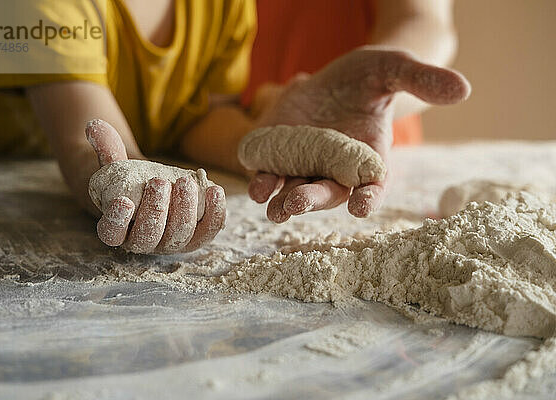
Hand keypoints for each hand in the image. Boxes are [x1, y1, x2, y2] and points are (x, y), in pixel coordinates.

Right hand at [85, 119, 225, 253]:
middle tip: (159, 183)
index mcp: (116, 229)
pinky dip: (214, 212)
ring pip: (179, 235)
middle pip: (148, 236)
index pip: (112, 232)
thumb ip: (107, 149)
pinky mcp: (196, 236)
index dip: (117, 220)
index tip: (123, 201)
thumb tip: (94, 126)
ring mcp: (171, 243)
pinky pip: (207, 230)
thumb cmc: (131, 181)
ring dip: (184, 209)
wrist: (156, 191)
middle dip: (155, 210)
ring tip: (185, 182)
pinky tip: (215, 190)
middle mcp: (143, 242)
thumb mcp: (116, 166)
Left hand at [248, 47, 470, 221]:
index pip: (372, 187)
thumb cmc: (371, 76)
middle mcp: (336, 169)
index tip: (363, 207)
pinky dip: (263, 179)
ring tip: (274, 206)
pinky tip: (258, 183)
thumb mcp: (394, 69)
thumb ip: (422, 80)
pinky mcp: (280, 153)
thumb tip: (463, 88)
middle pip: (327, 192)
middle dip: (313, 199)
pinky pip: (270, 171)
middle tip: (298, 204)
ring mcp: (306, 163)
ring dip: (283, 200)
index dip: (368, 198)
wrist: (337, 76)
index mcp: (368, 159)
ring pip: (295, 189)